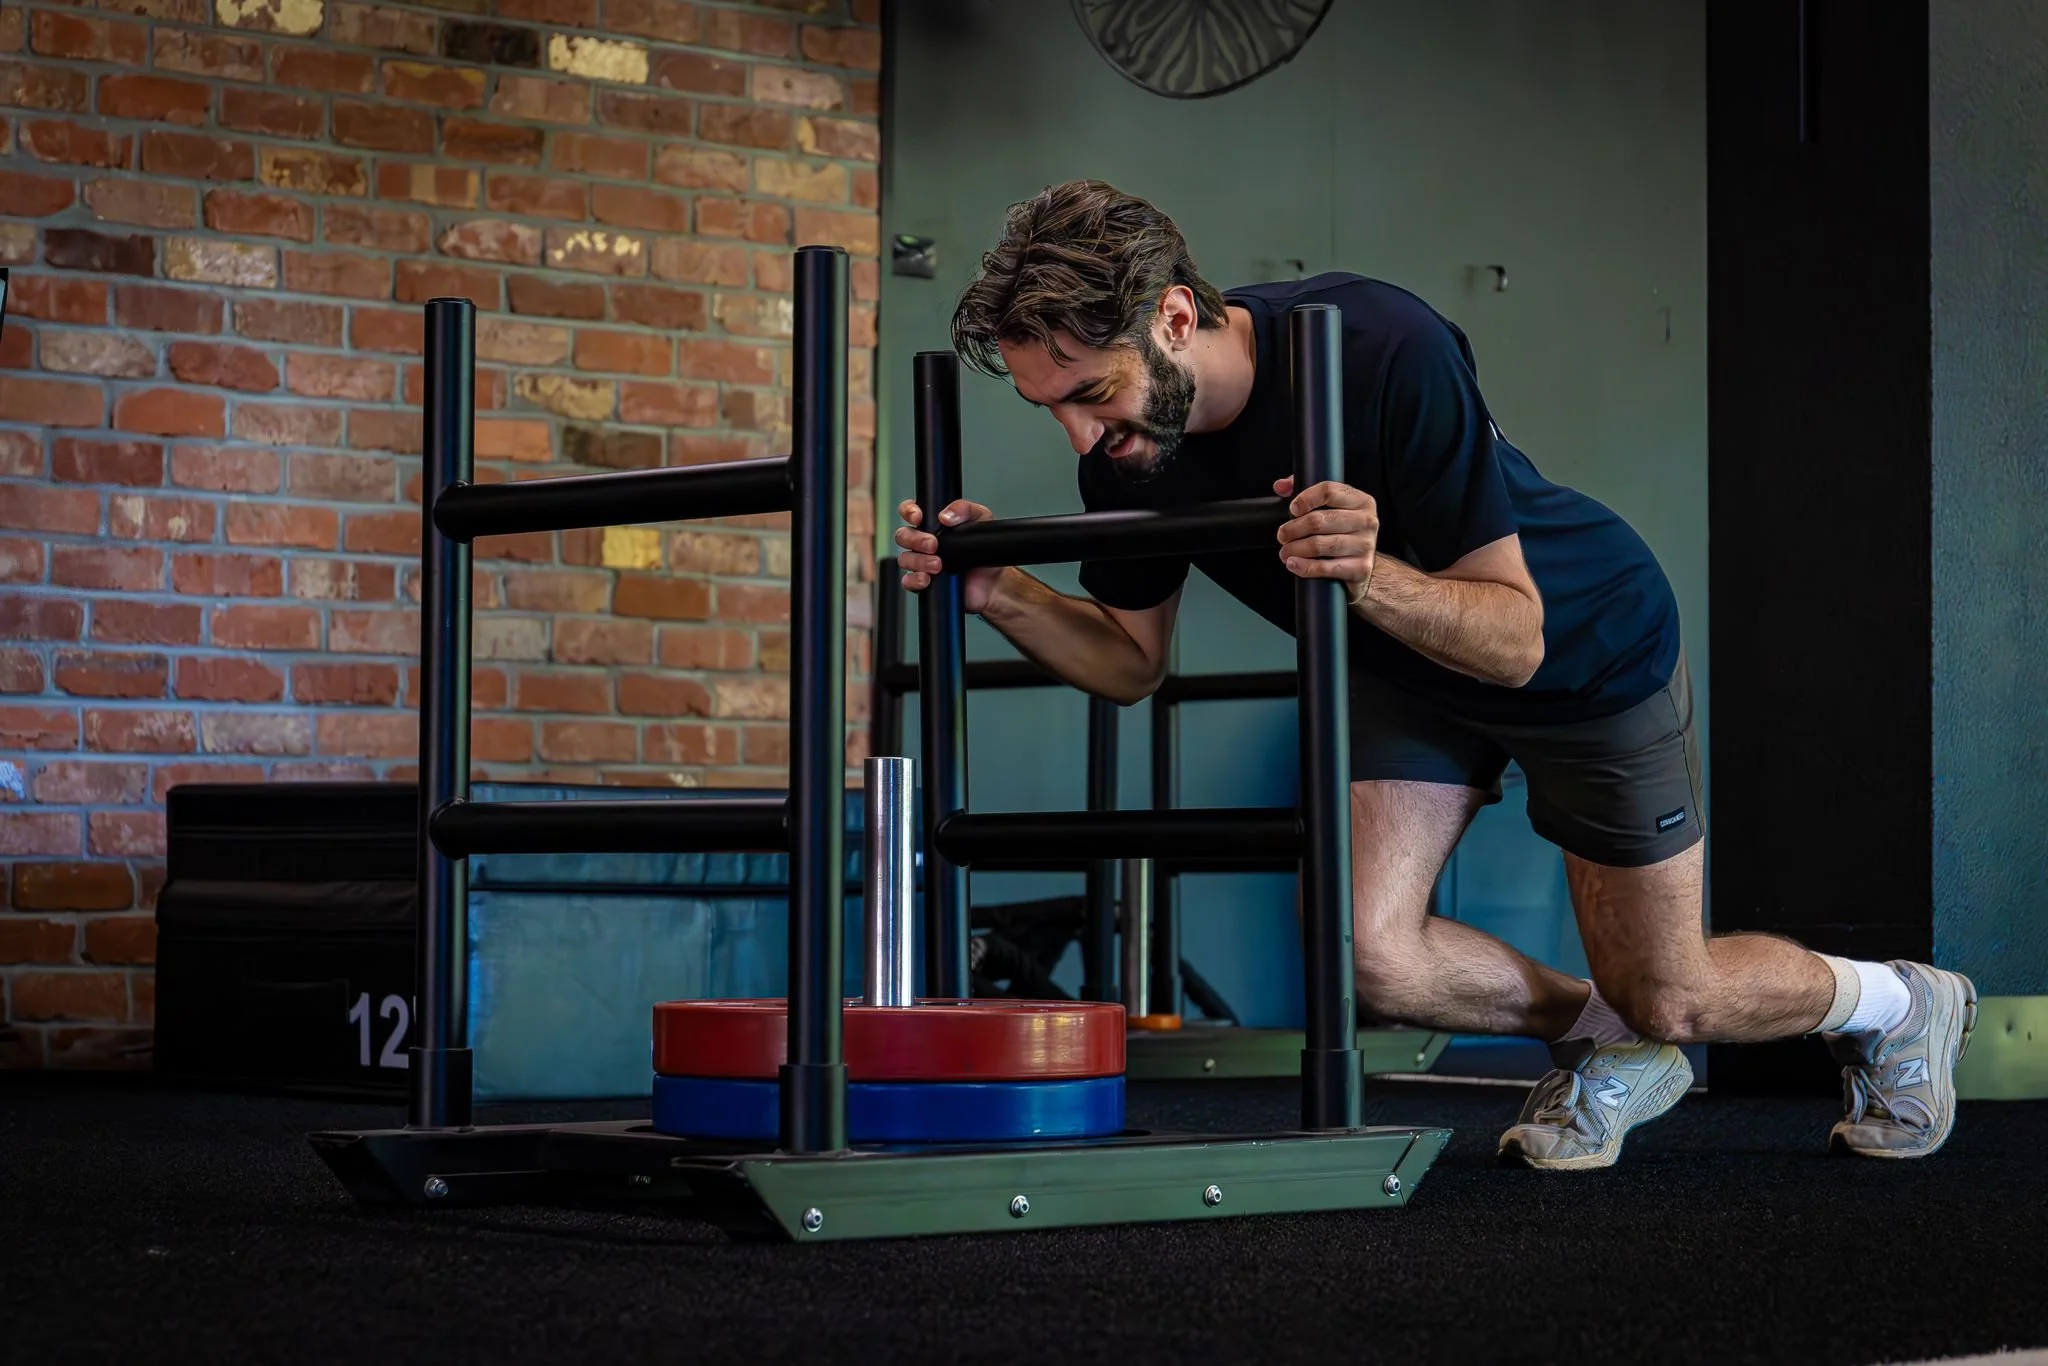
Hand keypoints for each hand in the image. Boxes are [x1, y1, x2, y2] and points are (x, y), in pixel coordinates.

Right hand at [895, 498, 1004, 613]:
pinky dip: (914, 580)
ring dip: (919, 561)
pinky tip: (927, 579)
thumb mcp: (981, 519)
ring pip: (905, 558)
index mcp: (933, 524)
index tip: (918, 517)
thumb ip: (965, 509)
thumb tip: (945, 515)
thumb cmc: (983, 549)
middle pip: (903, 536)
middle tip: (933, 544)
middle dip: (915, 539)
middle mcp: (923, 542)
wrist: (993, 581)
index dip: (908, 511)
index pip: (910, 512)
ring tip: (938, 564)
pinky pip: (908, 582)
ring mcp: (922, 563)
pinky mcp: (924, 582)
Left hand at [1272, 476, 1377, 600]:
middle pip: (1319, 520)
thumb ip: (1303, 490)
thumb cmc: (1341, 530)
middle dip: (1294, 529)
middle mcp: (1366, 521)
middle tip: (1282, 535)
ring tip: (1285, 552)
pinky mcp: (1361, 568)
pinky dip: (1306, 567)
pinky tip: (1294, 564)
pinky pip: (1326, 567)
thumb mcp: (1329, 506)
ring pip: (1320, 545)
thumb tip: (1281, 486)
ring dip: (1296, 549)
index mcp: (1360, 501)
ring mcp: (1365, 545)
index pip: (1328, 491)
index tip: (1292, 509)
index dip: (1305, 499)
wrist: (1361, 562)